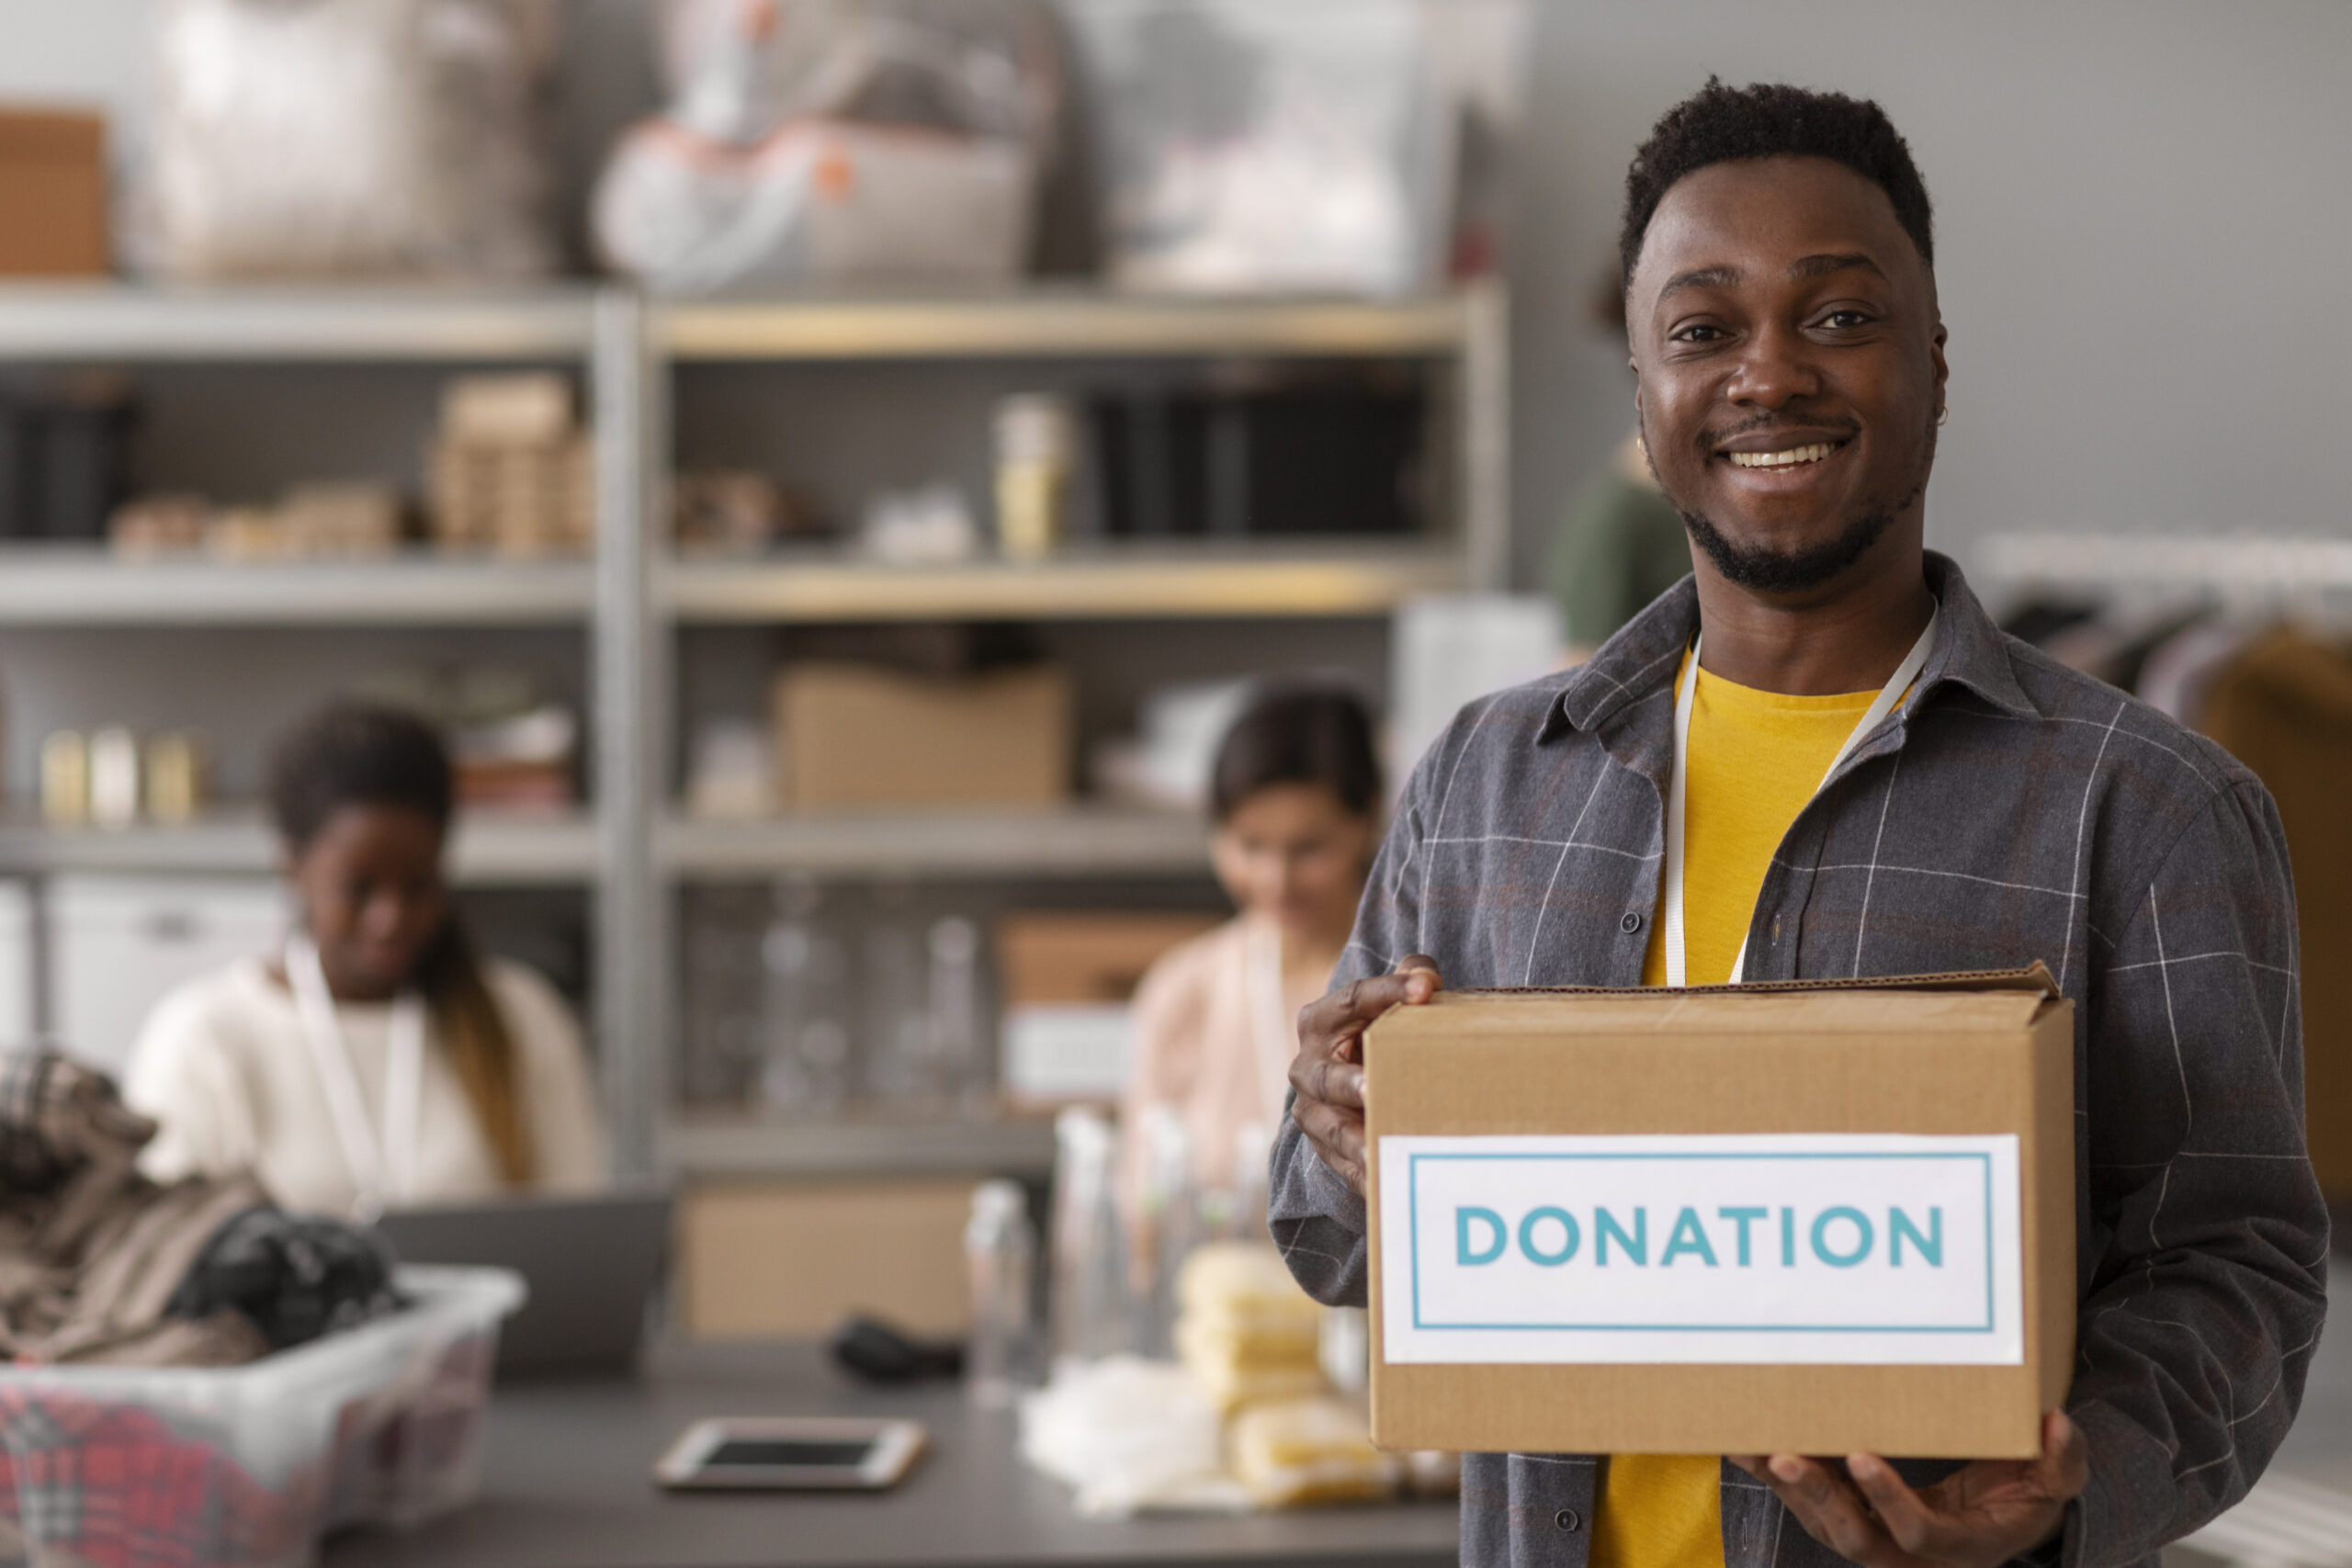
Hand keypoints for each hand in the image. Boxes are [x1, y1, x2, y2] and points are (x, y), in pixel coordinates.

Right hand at [1288, 955, 1441, 1195]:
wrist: (1350, 1083)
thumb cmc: (1376, 1034)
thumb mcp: (1389, 1003)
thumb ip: (1410, 978)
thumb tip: (1426, 975)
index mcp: (1321, 1020)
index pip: (1352, 999)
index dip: (1388, 992)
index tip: (1427, 988)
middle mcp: (1308, 1068)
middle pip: (1325, 1075)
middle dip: (1348, 1083)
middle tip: (1373, 1088)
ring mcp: (1313, 1113)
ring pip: (1330, 1129)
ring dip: (1353, 1141)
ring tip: (1376, 1149)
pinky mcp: (1327, 1152)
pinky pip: (1346, 1168)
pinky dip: (1367, 1179)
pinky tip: (1390, 1188)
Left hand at [1728, 1411, 2087, 1567]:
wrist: (2004, 1518)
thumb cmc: (2030, 1494)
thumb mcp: (2058, 1481)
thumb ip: (2065, 1461)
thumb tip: (2058, 1425)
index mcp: (1963, 1546)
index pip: (1919, 1533)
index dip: (1889, 1501)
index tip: (1862, 1455)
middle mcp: (1911, 1553)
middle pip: (1855, 1538)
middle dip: (1820, 1498)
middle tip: (1788, 1455)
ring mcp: (1877, 1539)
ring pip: (1822, 1522)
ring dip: (1786, 1487)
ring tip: (1750, 1446)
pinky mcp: (1852, 1518)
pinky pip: (1808, 1502)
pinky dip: (1775, 1476)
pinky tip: (1740, 1444)